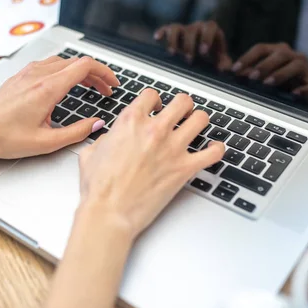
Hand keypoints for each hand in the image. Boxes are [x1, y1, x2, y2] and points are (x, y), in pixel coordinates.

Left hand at [0, 56, 119, 159]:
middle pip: (76, 62)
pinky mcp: (19, 76)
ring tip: (88, 87)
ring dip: (79, 71)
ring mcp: (27, 73)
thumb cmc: (3, 137)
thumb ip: (77, 132)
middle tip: (105, 89)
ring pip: (62, 61)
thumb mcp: (46, 142)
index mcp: (47, 88)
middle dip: (96, 74)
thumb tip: (96, 125)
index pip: (85, 66)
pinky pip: (48, 64)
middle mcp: (38, 74)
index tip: (113, 83)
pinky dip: (63, 71)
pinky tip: (63, 85)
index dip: (105, 72)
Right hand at [77, 89, 224, 239]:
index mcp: (130, 122)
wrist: (110, 211)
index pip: (151, 95)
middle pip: (182, 101)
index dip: (154, 100)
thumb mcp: (91, 153)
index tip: (155, 107)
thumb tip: (110, 138)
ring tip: (196, 126)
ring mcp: (172, 148)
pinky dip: (216, 149)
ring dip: (199, 121)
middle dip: (182, 105)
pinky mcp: (185, 168)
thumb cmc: (99, 187)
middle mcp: (154, 130)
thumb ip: (105, 139)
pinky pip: (213, 152)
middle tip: (181, 113)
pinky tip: (213, 149)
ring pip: (200, 119)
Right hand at [154, 21, 231, 70]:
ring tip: (172, 53)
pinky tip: (157, 38)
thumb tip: (224, 70)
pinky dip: (161, 32)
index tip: (203, 51)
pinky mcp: (173, 33)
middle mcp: (196, 27)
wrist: (204, 51)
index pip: (210, 27)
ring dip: (173, 40)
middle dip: (189, 45)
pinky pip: (166, 29)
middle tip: (189, 60)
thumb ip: (224, 64)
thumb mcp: (221, 60)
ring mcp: (184, 29)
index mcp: (210, 30)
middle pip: (191, 30)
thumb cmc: (214, 55)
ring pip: (176, 28)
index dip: (206, 38)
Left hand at [232, 43, 307, 85]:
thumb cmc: (284, 83)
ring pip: (296, 65)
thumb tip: (225, 74)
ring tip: (267, 84)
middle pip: (280, 54)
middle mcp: (293, 56)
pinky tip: (295, 94)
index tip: (234, 70)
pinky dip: (303, 89)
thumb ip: (248, 74)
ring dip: (280, 74)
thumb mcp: (264, 77)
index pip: (261, 49)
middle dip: (263, 65)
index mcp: (277, 52)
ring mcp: (306, 69)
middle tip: (251, 77)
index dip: (247, 58)